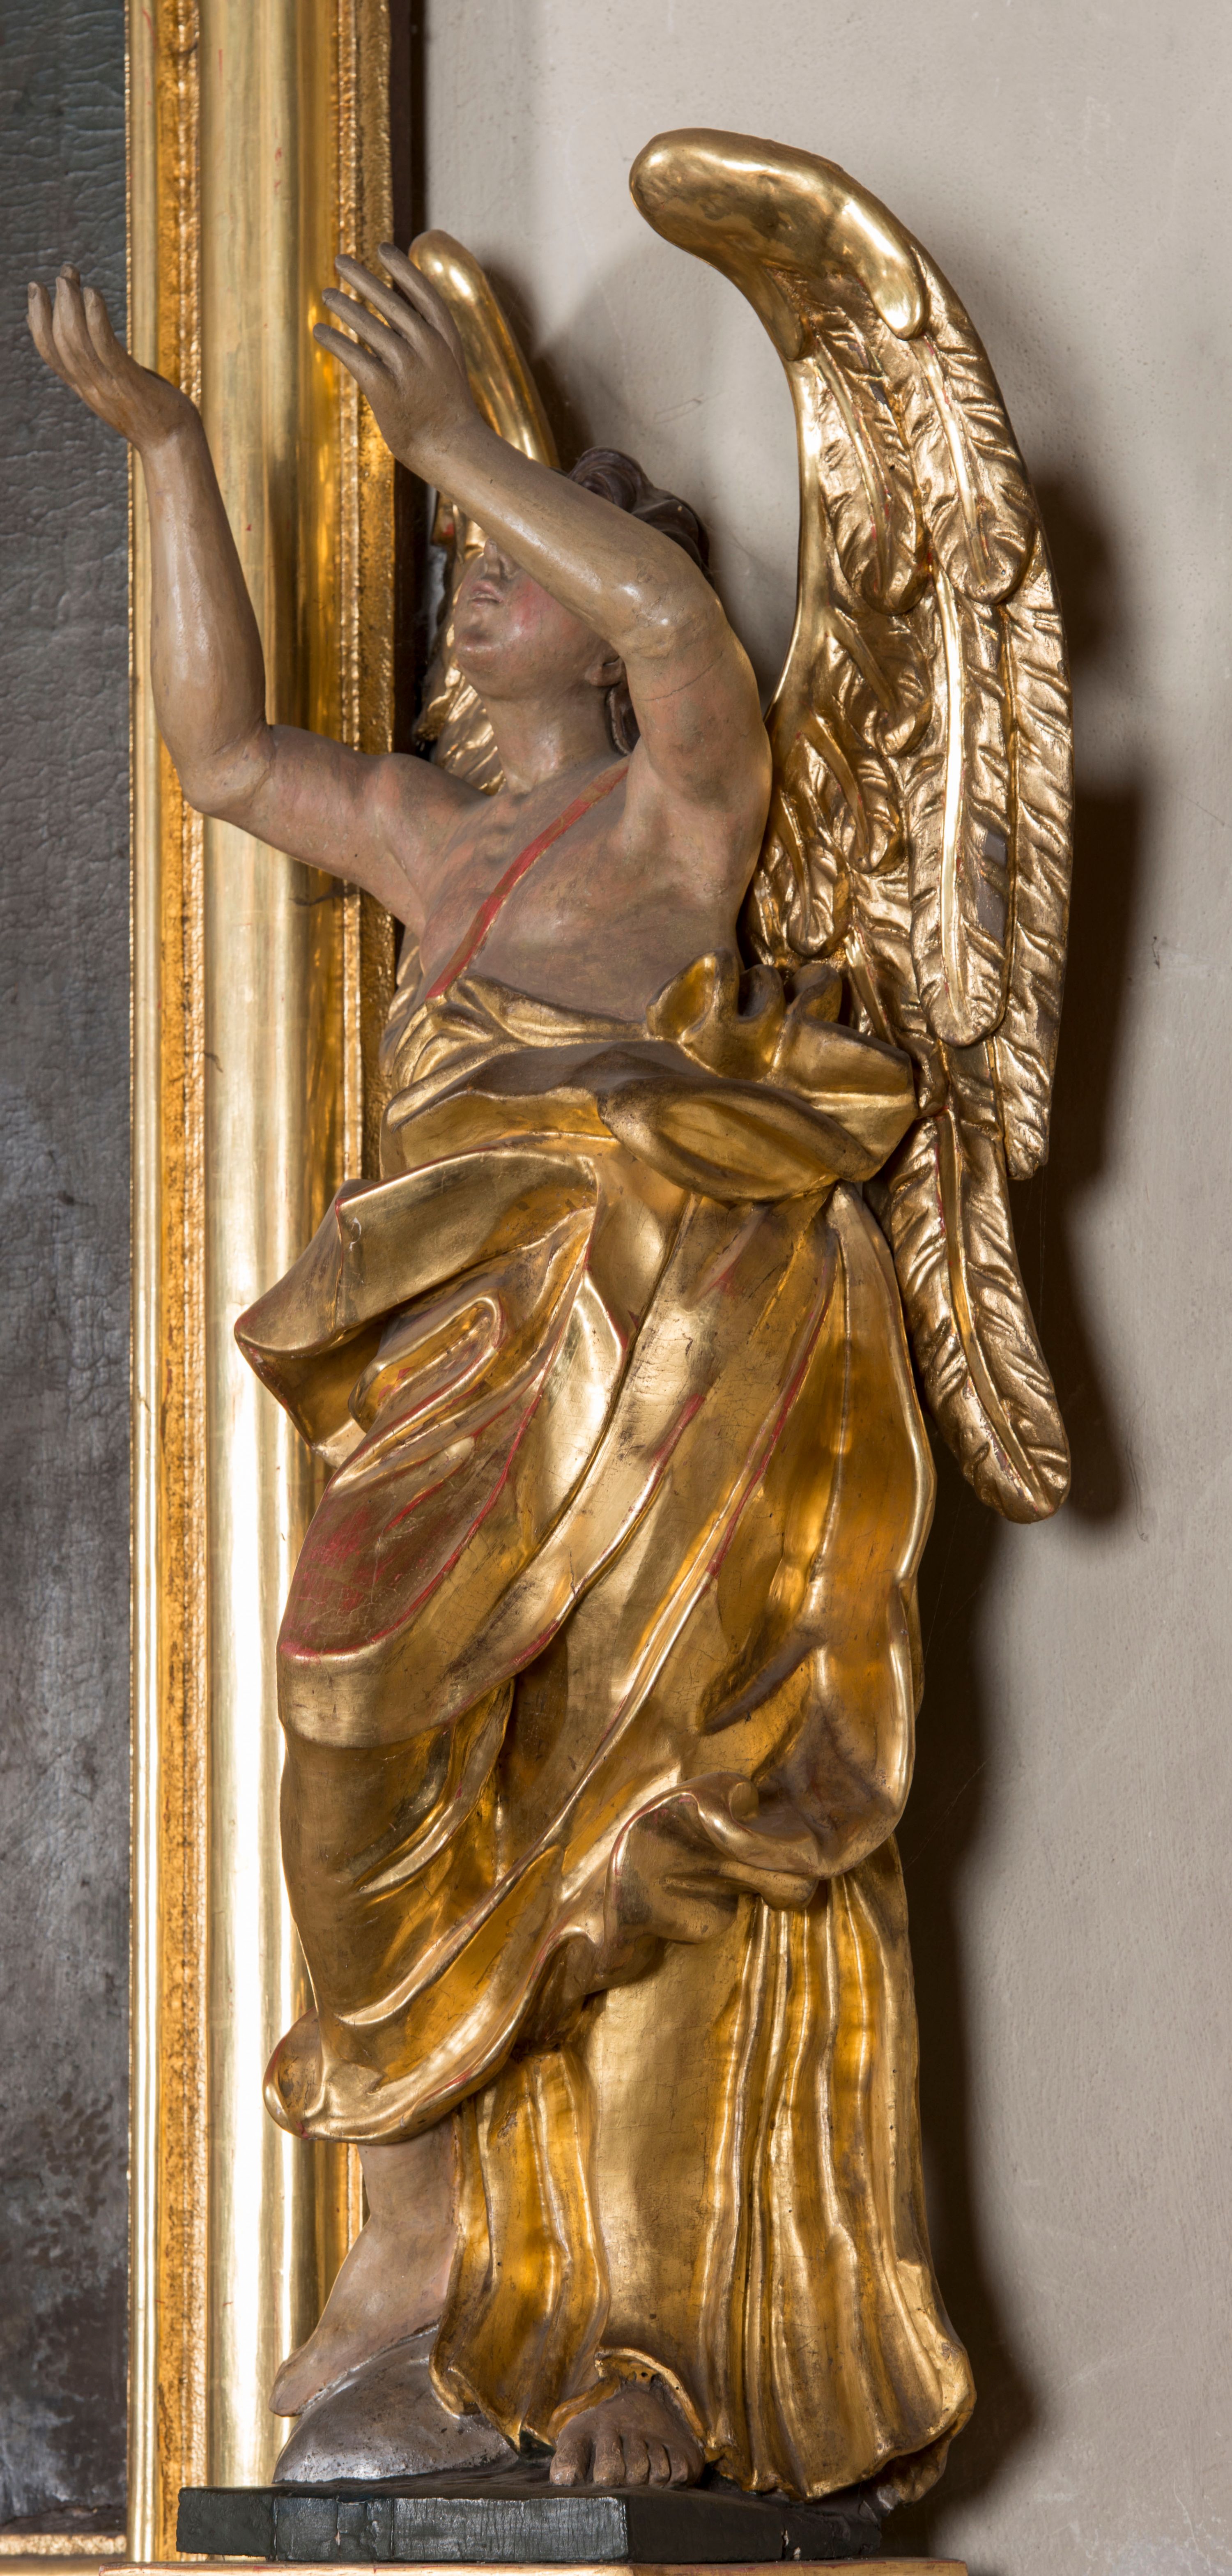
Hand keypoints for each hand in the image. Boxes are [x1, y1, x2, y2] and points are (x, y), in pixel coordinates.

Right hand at [27, 264, 195, 450]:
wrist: (177, 447)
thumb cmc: (156, 416)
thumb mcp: (123, 391)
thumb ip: (107, 370)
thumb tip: (102, 346)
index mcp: (87, 390)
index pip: (52, 355)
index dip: (38, 323)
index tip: (37, 294)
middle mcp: (92, 389)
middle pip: (60, 343)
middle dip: (54, 305)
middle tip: (61, 274)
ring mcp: (108, 387)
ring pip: (76, 342)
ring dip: (70, 305)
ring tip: (69, 276)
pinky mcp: (129, 384)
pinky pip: (105, 347)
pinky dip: (95, 318)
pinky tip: (92, 293)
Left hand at [315, 245, 478, 473]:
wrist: (454, 450)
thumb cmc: (448, 412)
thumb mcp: (447, 367)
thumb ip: (425, 340)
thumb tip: (393, 312)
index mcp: (446, 338)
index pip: (423, 292)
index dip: (403, 268)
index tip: (383, 248)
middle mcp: (427, 347)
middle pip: (389, 301)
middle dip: (362, 278)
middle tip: (340, 260)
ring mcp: (407, 367)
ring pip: (368, 325)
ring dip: (344, 306)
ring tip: (326, 294)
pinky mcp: (386, 389)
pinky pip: (353, 356)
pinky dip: (333, 340)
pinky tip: (319, 331)